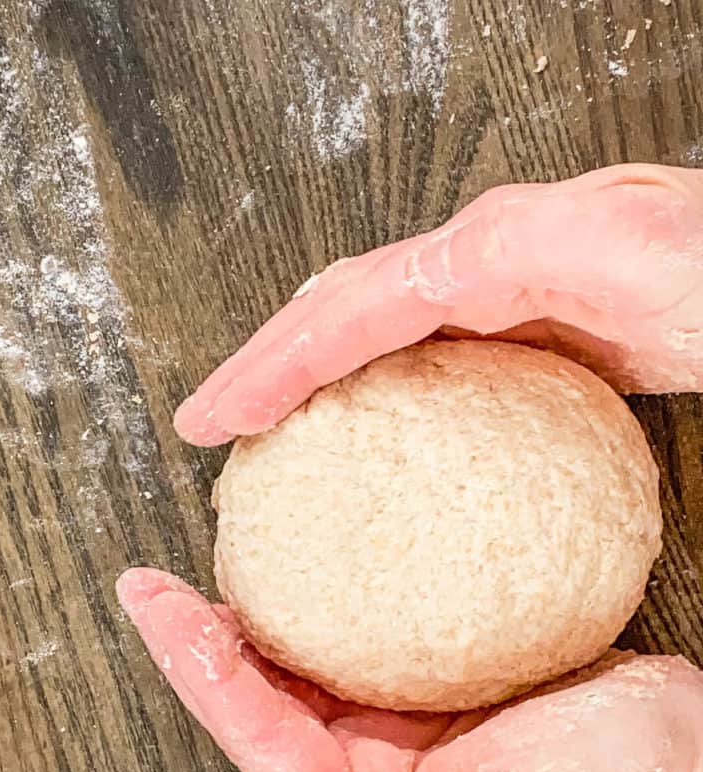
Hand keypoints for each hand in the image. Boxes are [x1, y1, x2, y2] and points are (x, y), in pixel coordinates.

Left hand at [117, 568, 702, 771]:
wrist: (680, 758)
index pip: (268, 744)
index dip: (207, 681)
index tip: (163, 614)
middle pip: (263, 705)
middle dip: (200, 649)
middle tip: (149, 586)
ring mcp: (401, 725)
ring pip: (299, 673)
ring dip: (245, 626)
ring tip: (195, 575)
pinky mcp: (433, 682)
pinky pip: (355, 640)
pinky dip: (314, 608)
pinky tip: (295, 572)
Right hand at [174, 163, 702, 445]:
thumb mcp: (649, 262)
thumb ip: (541, 257)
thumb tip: (451, 279)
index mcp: (501, 251)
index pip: (356, 306)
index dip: (276, 361)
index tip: (218, 416)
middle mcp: (488, 265)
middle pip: (343, 309)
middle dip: (265, 364)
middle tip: (210, 424)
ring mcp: (504, 295)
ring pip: (371, 330)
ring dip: (306, 376)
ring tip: (260, 428)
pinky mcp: (527, 328)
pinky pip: (422, 358)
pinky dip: (371, 390)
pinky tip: (365, 432)